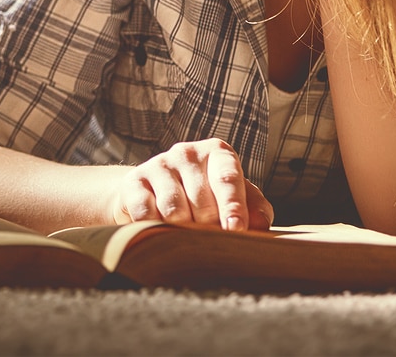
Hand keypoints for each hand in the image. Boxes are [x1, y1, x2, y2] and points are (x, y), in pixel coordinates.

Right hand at [111, 139, 272, 230]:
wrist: (154, 192)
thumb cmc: (205, 198)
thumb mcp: (233, 198)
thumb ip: (253, 209)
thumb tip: (261, 226)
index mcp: (217, 153)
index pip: (227, 179)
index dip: (233, 206)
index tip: (236, 230)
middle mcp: (187, 153)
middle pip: (201, 200)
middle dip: (207, 227)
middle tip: (209, 242)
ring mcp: (159, 165)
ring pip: (173, 209)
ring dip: (181, 230)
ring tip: (185, 237)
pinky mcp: (134, 181)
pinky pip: (146, 213)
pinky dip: (156, 229)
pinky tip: (161, 231)